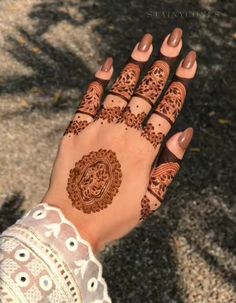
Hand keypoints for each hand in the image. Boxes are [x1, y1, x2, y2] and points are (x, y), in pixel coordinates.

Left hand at [42, 28, 196, 252]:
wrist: (72, 222)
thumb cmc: (115, 214)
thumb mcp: (152, 199)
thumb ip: (169, 165)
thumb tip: (184, 132)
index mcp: (144, 150)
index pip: (167, 110)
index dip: (180, 84)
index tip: (189, 61)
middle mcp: (122, 134)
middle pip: (146, 93)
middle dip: (162, 64)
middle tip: (173, 40)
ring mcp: (96, 130)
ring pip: (119, 90)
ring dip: (134, 65)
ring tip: (146, 43)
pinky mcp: (75, 132)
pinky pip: (87, 101)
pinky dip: (98, 82)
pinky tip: (107, 64)